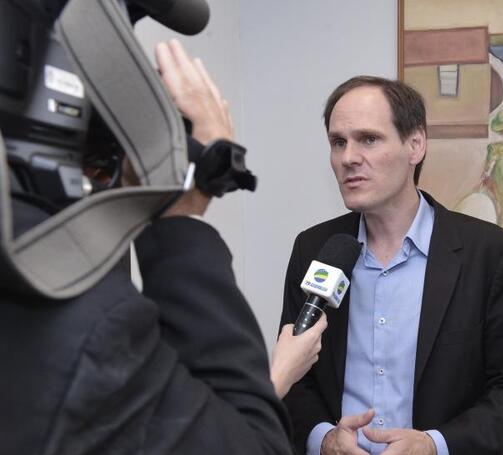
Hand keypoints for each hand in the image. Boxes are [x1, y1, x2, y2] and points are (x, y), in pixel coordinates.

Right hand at [154, 39, 231, 216]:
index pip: (187, 95)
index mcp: (206, 138)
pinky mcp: (222, 152)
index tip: (161, 54)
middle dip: (184, 68)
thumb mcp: (147, 162)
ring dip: (201, 80)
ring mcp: (223, 144)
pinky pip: (221, 117)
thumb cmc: (166, 200)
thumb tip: (145, 108)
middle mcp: (219, 138)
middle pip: (202, 94)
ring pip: (214, 103)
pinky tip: (213, 93)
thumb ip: (148, 132)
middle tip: (171, 48)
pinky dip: (214, 100)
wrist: (180, 225)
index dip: (172, 72)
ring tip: (191, 62)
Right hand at [270, 315, 326, 398]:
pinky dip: (304, 352)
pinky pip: (309, 354)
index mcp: (312, 337)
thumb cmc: (284, 358)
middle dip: (309, 332)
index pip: (323, 324)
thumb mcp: (283, 336)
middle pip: (317, 335)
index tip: (321, 315)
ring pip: (313, 345)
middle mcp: (316, 347)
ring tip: (293, 345)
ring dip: (306, 343)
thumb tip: (290, 328)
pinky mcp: (310, 364)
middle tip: (299, 332)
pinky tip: (293, 354)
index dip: (322, 318)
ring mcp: (314, 357)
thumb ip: (289, 328)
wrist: (282, 376)